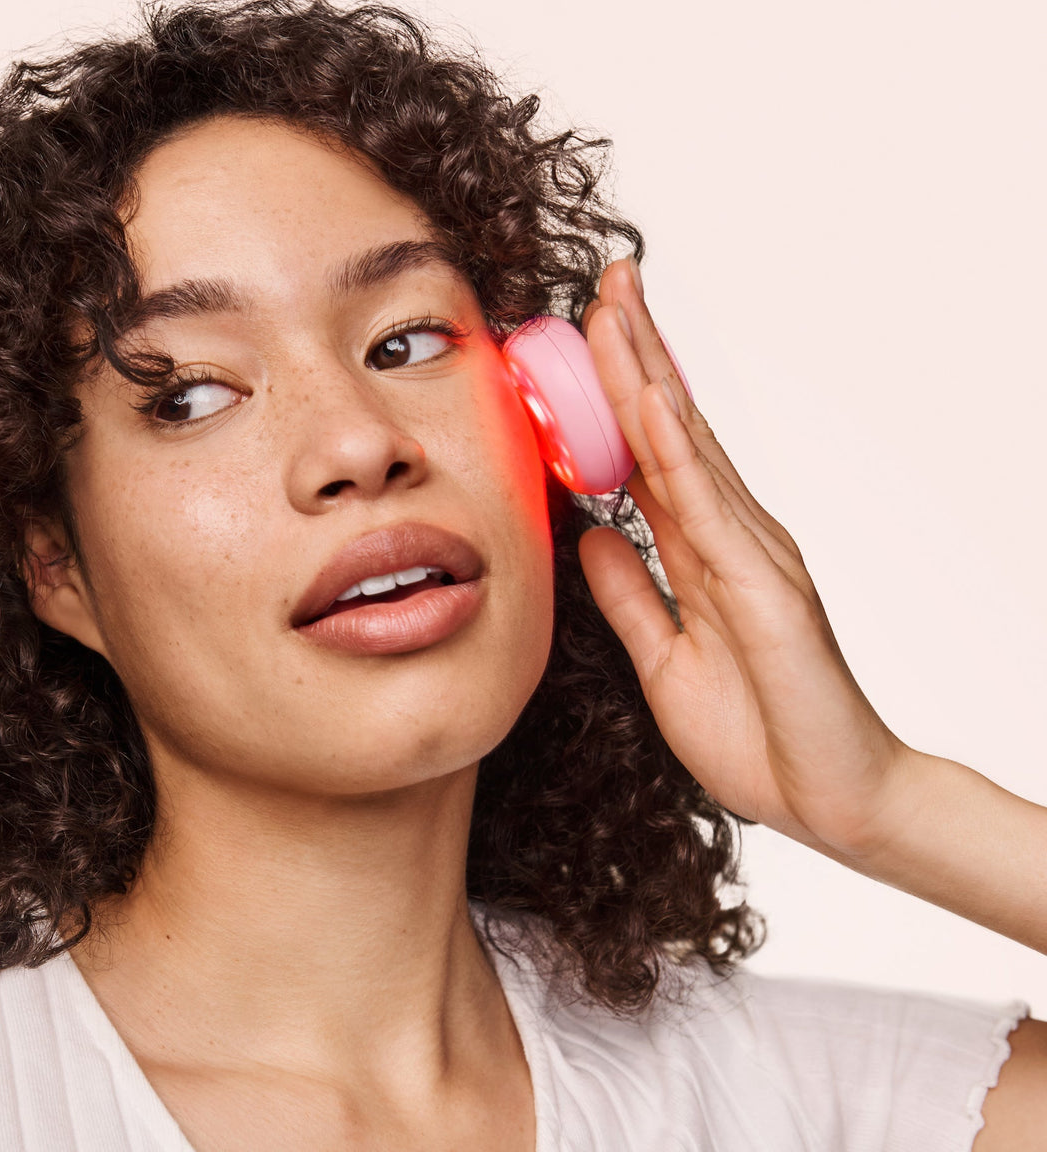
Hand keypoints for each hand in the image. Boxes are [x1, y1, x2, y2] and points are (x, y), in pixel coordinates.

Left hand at [575, 259, 911, 860]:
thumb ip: (629, 595)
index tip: (582, 332)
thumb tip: (587, 534)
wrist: (834, 801)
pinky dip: (678, 451)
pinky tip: (651, 403)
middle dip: (636, 351)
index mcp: (703, 552)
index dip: (618, 391)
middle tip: (605, 278)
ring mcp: (754, 554)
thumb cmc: (759, 734)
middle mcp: (731, 536)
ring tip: (617, 308)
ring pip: (688, 446)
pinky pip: (710, 509)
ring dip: (649, 374)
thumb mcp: (663, 658)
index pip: (650, 454)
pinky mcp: (768, 589)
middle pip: (672, 426)